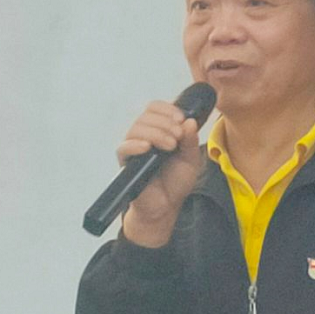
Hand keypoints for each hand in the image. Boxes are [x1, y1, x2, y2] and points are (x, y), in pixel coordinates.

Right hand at [116, 100, 203, 246]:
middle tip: (178, 137)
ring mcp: (133, 148)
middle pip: (146, 115)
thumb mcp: (191, 159)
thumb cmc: (176, 181)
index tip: (181, 119)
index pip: (155, 108)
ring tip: (171, 145)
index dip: (167, 109)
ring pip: (136, 128)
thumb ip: (191, 141)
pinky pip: (123, 148)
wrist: (166, 205)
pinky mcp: (126, 163)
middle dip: (165, 123)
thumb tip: (189, 121)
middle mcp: (143, 136)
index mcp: (158, 130)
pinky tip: (147, 148)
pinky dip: (134, 145)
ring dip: (156, 133)